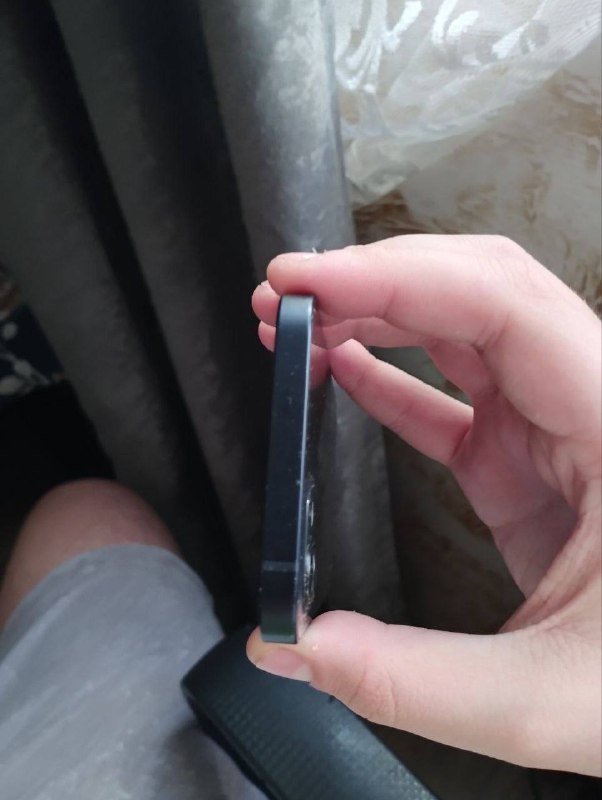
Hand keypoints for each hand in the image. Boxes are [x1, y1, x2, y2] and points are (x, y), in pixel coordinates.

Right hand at [248, 235, 601, 775]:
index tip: (307, 283)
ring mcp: (556, 427)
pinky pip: (452, 393)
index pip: (498, 302)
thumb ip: (408, 679)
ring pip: (461, 328)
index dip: (392, 276)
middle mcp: (588, 402)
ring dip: (376, 314)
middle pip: (475, 291)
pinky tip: (339, 368)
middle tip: (287, 297)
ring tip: (299, 324)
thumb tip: (291, 645)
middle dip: (373, 281)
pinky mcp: (527, 457)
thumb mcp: (546, 698)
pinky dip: (391, 373)